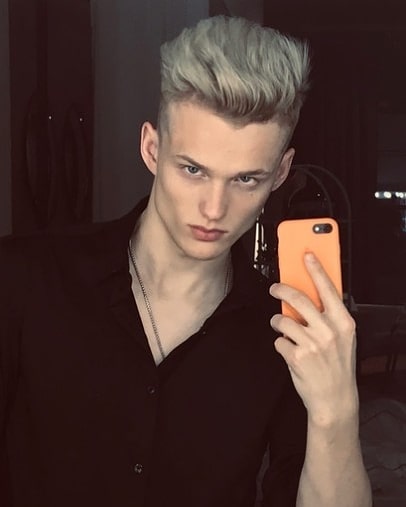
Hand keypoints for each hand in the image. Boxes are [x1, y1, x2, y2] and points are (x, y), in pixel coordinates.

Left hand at [270, 252, 358, 426]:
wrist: (334, 399)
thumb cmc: (337, 367)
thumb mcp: (342, 338)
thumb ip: (327, 317)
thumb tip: (306, 296)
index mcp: (343, 322)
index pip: (328, 288)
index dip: (316, 269)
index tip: (306, 255)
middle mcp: (329, 330)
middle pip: (298, 298)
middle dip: (281, 289)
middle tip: (274, 288)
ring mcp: (312, 343)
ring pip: (282, 320)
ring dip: (278, 323)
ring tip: (284, 330)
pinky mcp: (297, 355)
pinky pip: (278, 341)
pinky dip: (280, 344)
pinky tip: (290, 351)